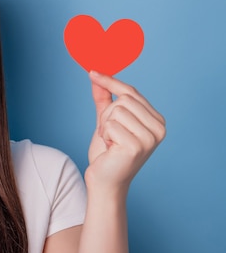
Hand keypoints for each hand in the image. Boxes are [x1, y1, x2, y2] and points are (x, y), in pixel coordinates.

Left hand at [85, 71, 165, 195]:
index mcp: (156, 120)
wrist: (104, 180)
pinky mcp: (136, 146)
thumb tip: (95, 75)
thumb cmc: (107, 153)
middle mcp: (159, 128)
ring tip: (111, 142)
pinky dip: (104, 136)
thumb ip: (103, 99)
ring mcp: (150, 138)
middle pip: (123, 100)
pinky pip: (110, 125)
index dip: (111, 82)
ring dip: (105, 126)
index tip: (92, 72)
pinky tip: (110, 149)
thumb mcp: (106, 121)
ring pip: (116, 111)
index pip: (132, 92)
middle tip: (108, 134)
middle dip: (107, 115)